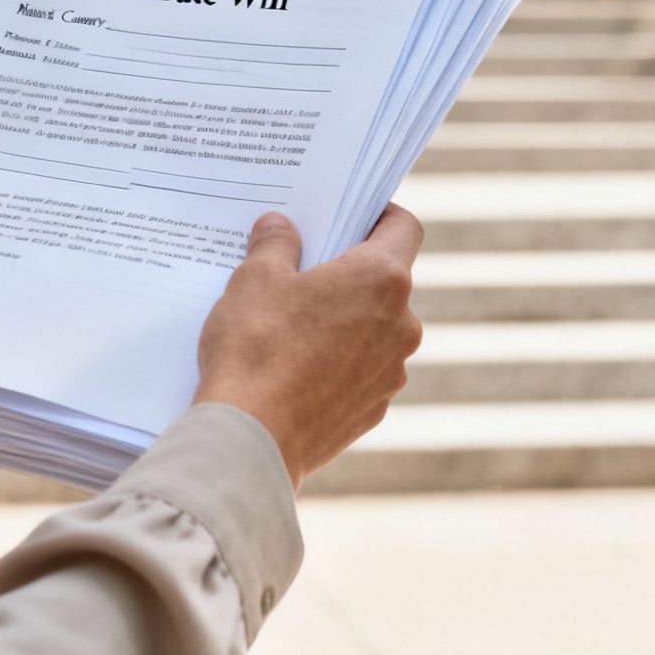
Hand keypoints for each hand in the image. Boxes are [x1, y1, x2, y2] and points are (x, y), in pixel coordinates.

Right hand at [193, 204, 424, 489]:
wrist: (251, 440)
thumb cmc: (255, 349)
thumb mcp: (254, 278)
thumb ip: (274, 244)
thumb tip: (280, 227)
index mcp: (382, 279)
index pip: (403, 226)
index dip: (378, 214)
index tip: (349, 215)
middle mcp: (402, 325)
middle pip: (385, 281)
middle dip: (347, 272)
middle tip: (301, 270)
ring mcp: (392, 372)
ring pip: (373, 329)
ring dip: (343, 321)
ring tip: (288, 325)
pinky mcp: (373, 409)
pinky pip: (360, 371)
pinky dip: (336, 363)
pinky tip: (292, 368)